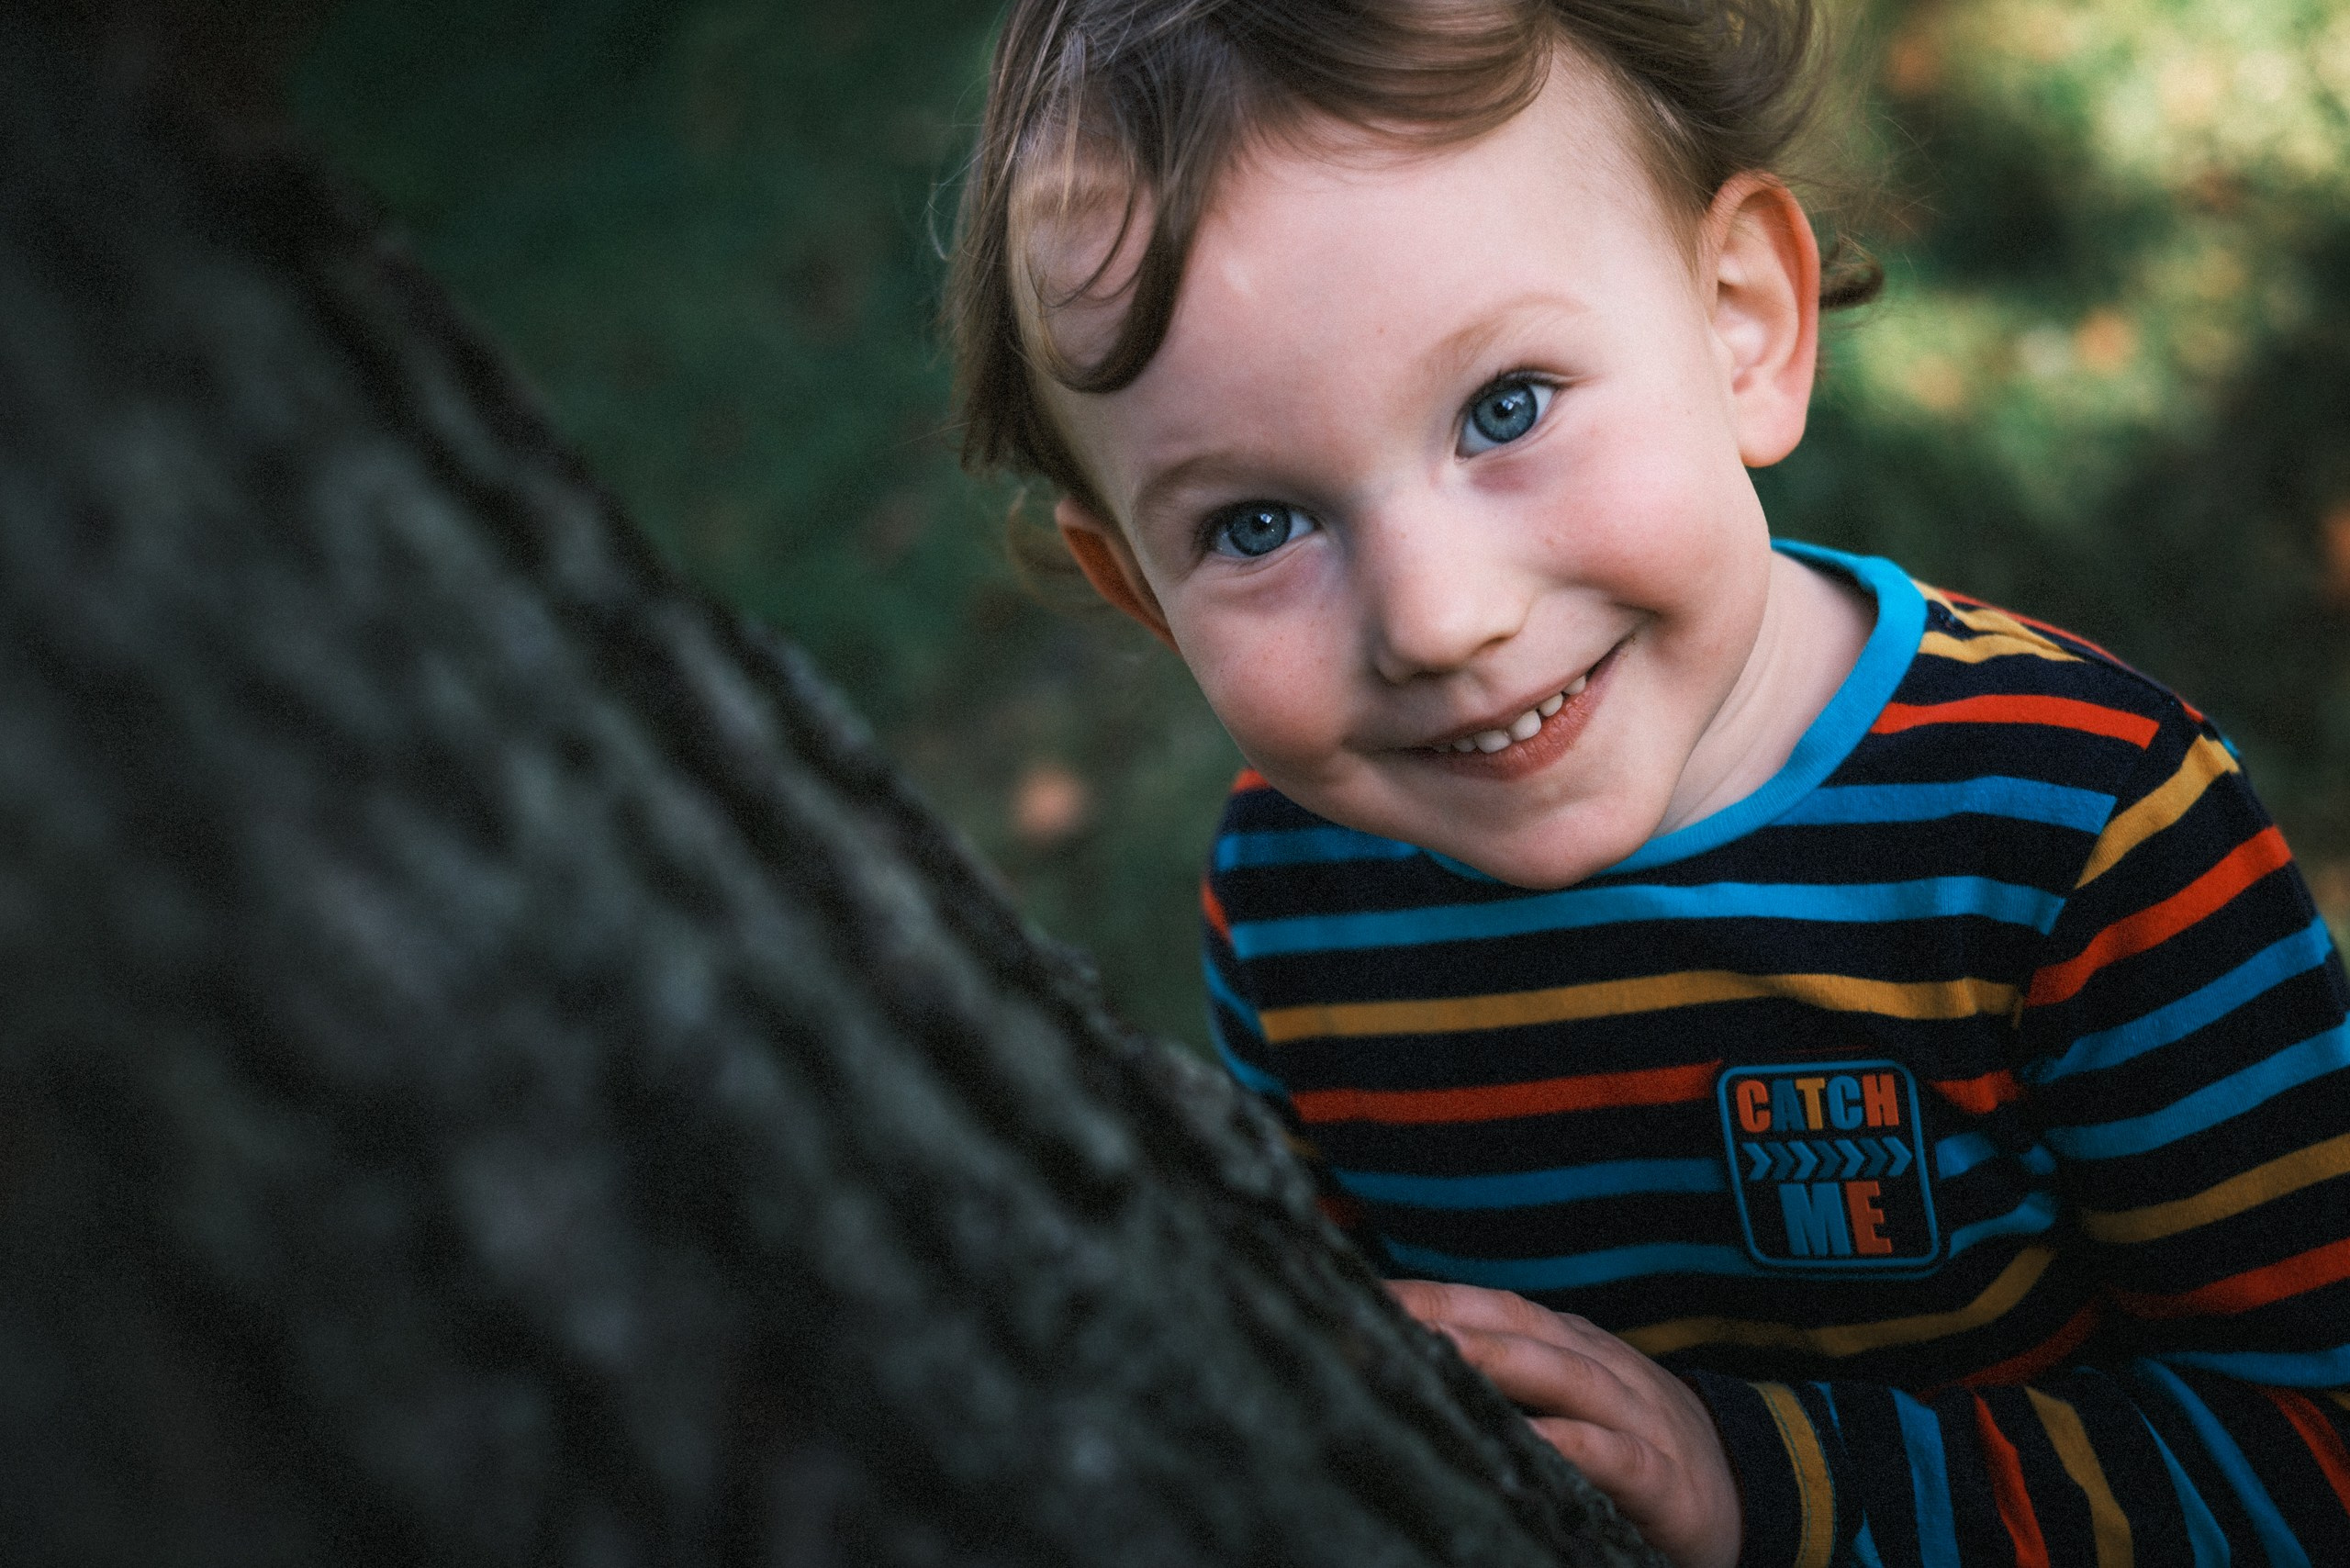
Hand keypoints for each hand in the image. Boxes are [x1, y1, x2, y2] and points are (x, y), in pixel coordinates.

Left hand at [1389, 1280, 1740, 1567]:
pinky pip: (1616, 1457)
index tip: (1365, 1292)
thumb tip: (1419, 1361)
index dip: (1436, 1295)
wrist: (1752, 1492)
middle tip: (1384, 1311)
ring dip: (1504, 1360)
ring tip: (1443, 1353)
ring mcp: (1638, 1420)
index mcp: (1575, 1347)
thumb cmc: (1636, 1445)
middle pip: (1521, 1327)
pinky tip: (1533, 1442)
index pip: (1498, 1306)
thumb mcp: (1579, 1399)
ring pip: (1567, 1377)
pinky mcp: (1664, 1482)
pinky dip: (1574, 1445)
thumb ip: (1518, 1378)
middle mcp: (1603, 1370)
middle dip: (1452, 1313)